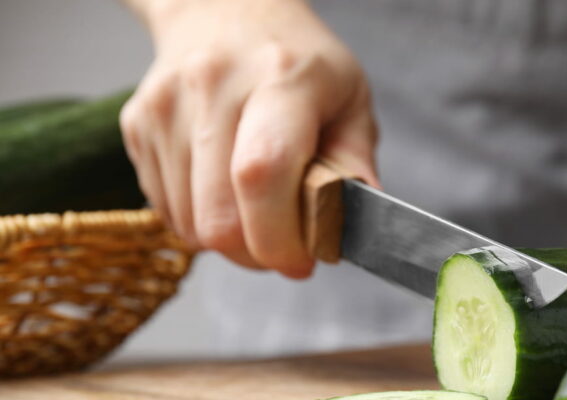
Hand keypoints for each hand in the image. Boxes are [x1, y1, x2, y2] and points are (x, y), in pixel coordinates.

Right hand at [121, 0, 377, 277]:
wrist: (226, 10)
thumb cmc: (299, 61)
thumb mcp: (350, 97)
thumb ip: (355, 162)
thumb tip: (355, 226)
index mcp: (279, 77)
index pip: (262, 174)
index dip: (280, 237)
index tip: (302, 261)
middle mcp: (213, 86)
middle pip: (217, 217)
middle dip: (257, 254)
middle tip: (285, 247)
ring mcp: (165, 105)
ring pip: (188, 224)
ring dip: (228, 241)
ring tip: (258, 213)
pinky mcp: (136, 124)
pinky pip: (165, 209)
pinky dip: (199, 220)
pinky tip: (224, 191)